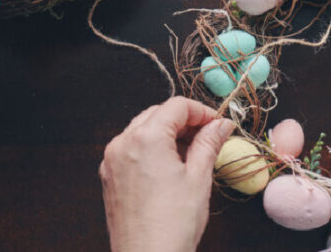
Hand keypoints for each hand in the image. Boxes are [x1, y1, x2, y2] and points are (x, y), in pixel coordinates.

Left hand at [99, 97, 235, 251]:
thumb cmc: (173, 224)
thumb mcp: (198, 178)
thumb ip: (209, 143)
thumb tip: (221, 125)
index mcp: (145, 138)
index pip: (176, 106)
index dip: (201, 111)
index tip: (217, 124)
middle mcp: (122, 143)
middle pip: (157, 114)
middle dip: (184, 120)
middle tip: (208, 136)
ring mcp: (112, 160)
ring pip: (142, 129)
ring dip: (167, 133)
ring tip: (191, 153)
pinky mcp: (109, 176)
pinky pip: (130, 148)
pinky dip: (151, 148)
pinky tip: (170, 166)